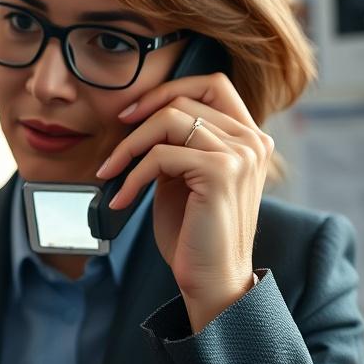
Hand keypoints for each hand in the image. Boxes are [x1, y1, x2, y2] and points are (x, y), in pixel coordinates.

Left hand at [97, 74, 271, 331]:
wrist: (213, 281)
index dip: (168, 88)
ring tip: (111, 174)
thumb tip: (140, 117)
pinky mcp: (221, 172)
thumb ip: (176, 144)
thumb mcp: (183, 178)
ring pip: (169, 120)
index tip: (132, 112)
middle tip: (113, 148)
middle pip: (184, 98)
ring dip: (129, 147)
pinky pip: (161, 156)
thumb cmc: (194, 233)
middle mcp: (252, 140)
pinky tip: (122, 199)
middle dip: (139, 117)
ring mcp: (241, 154)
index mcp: (248, 137)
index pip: (213, 82)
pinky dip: (132, 176)